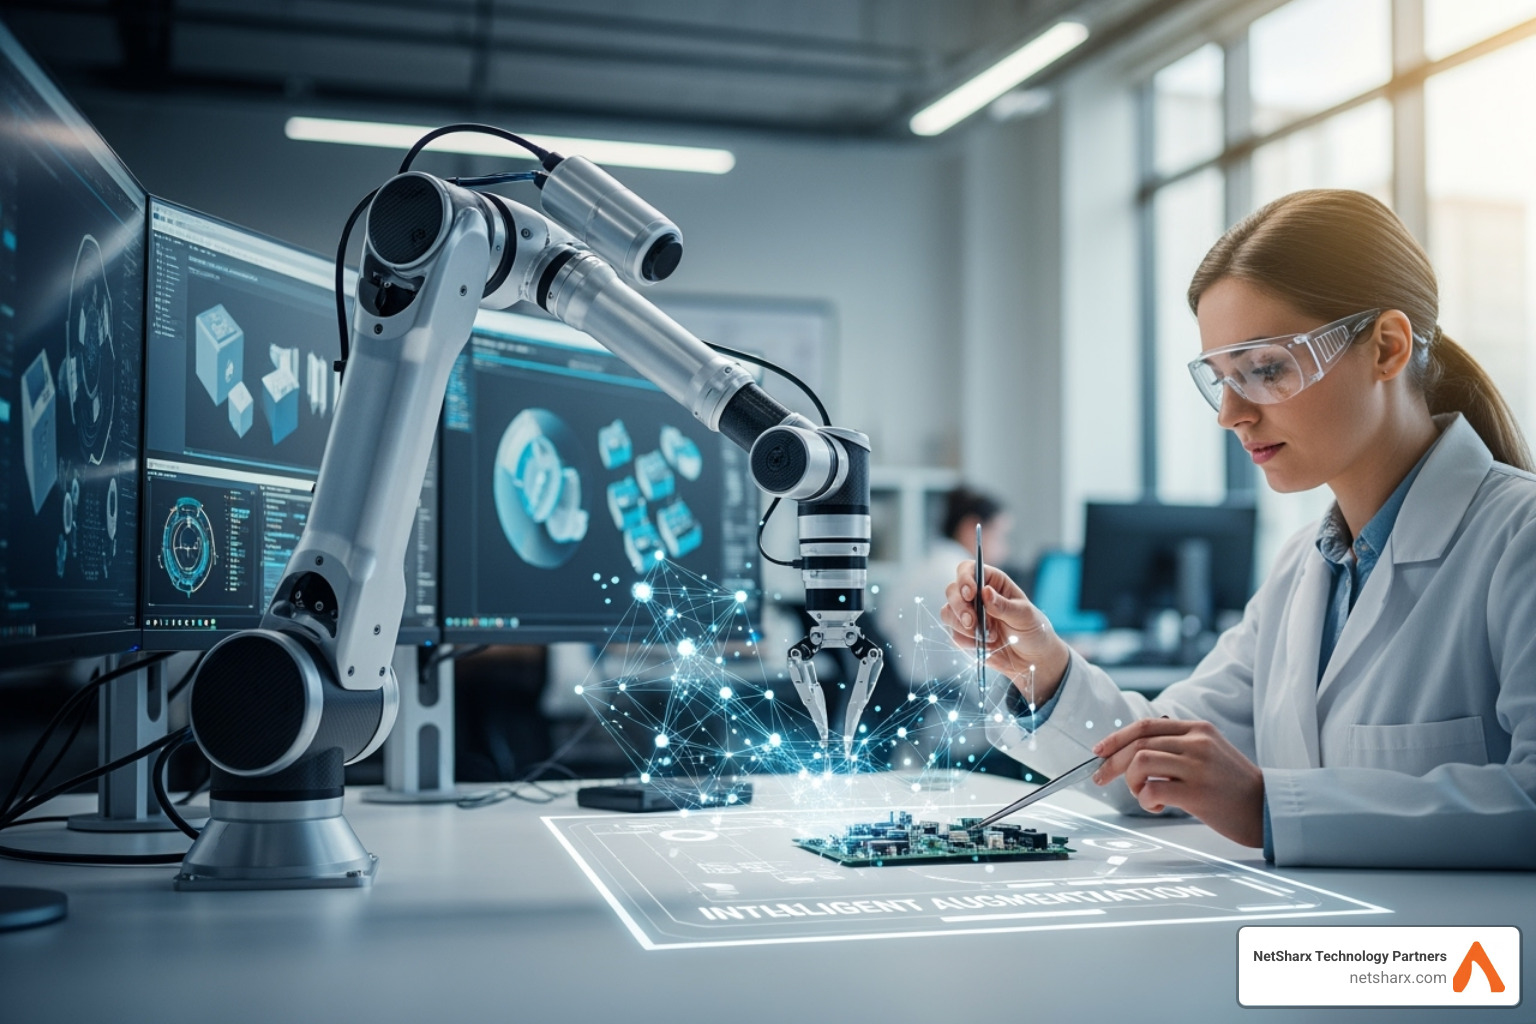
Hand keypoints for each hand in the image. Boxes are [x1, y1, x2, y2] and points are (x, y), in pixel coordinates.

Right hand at [940, 561, 1069, 704]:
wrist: (1032, 659)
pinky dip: (966, 642)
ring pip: (948, 612)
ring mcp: (968, 615)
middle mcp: (976, 596)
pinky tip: (985, 646)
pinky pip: (954, 635)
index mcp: (992, 582)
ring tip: (987, 637)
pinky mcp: (964, 634)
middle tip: (972, 623)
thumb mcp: (1024, 615)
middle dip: (959, 607)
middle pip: (952, 590)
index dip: (964, 578)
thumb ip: (1003, 605)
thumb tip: (985, 591)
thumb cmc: (1033, 630)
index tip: (970, 594)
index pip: (968, 569)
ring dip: (961, 626)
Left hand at [1091, 718, 1264, 847]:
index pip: (1145, 725)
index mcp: (1198, 729)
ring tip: (1143, 794)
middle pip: (1137, 744)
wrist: (1268, 809)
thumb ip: (1178, 745)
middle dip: (1111, 763)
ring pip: (1140, 762)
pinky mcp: (1198, 793)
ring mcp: (1198, 766)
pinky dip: (1145, 799)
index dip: (1116, 738)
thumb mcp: (1210, 751)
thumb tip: (1134, 750)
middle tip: (1101, 779)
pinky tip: (1157, 806)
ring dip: (1131, 782)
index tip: (1099, 751)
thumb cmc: (1233, 785)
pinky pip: (1152, 789)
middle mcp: (1197, 742)